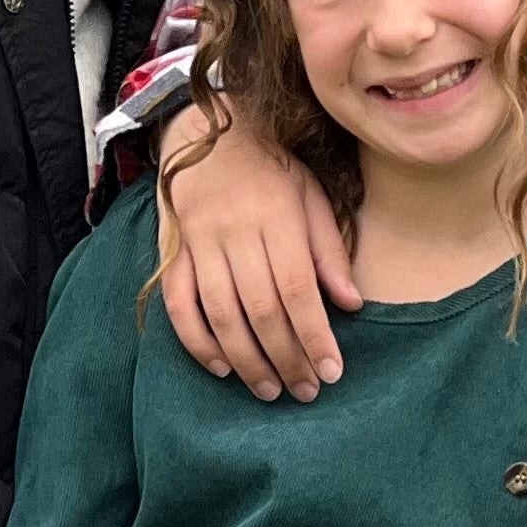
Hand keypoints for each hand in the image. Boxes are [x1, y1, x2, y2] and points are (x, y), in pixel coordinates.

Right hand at [156, 103, 361, 397]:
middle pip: (260, 308)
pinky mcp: (173, 253)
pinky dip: (197, 341)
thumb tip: (352, 304)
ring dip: (246, 360)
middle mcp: (235, 232)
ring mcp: (200, 244)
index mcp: (277, 217)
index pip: (298, 289)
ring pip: (220, 313)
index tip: (332, 371)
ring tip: (270, 390)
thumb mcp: (312, 196)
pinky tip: (222, 367)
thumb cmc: (272, 170)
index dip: (314, 335)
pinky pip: (179, 305)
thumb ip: (329, 250)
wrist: (208, 135)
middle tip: (305, 391)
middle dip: (286, 357)